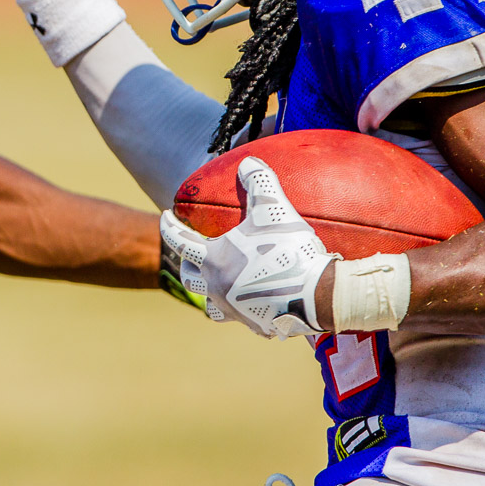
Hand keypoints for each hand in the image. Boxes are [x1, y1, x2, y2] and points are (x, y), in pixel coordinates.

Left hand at [159, 158, 335, 337]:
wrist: (319, 295)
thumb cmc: (290, 249)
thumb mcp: (274, 208)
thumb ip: (259, 181)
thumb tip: (248, 161)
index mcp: (213, 260)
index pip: (178, 240)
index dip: (168, 226)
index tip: (165, 216)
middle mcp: (217, 287)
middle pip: (189, 277)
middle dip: (187, 263)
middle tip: (192, 254)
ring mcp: (235, 310)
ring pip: (210, 305)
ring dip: (209, 292)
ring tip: (217, 283)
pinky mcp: (255, 325)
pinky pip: (242, 318)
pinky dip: (242, 309)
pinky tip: (252, 303)